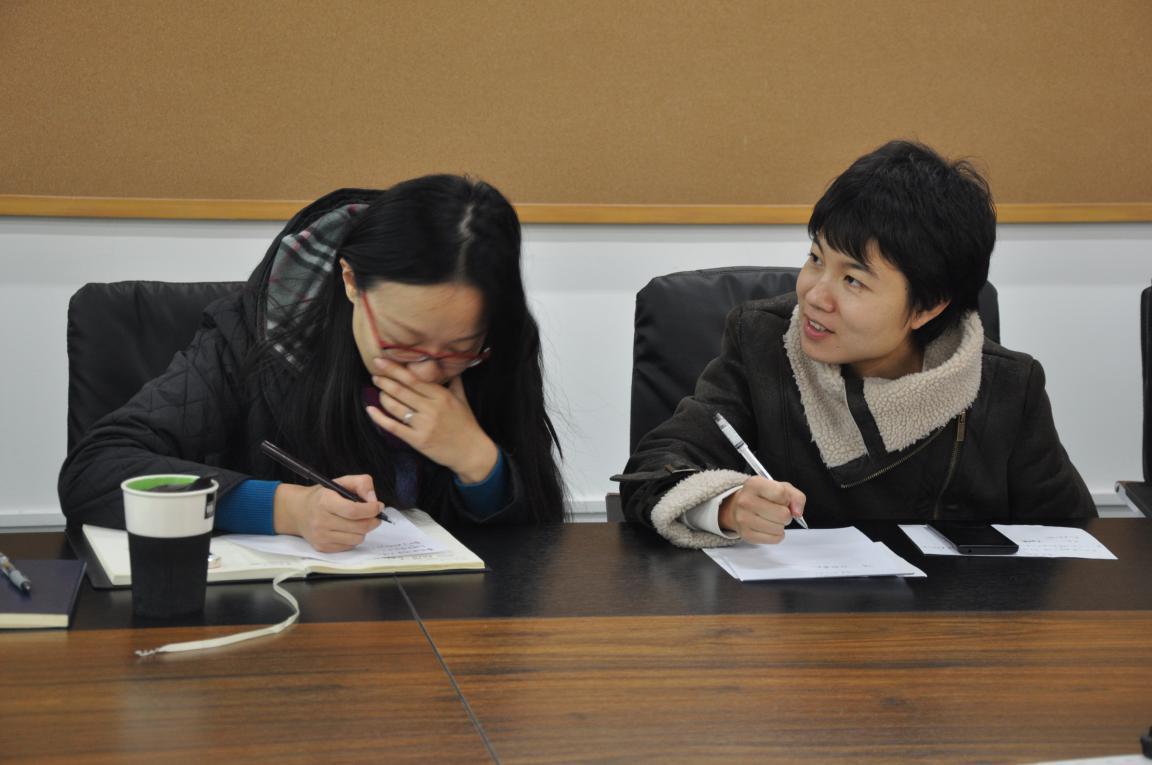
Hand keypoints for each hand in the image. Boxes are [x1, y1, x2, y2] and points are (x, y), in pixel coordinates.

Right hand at [273, 474, 382, 552]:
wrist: (299, 511)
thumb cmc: (323, 495)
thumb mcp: (341, 482)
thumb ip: (361, 484)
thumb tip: (373, 500)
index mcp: (325, 501)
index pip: (353, 511)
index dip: (371, 510)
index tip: (378, 506)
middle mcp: (321, 520)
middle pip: (359, 527)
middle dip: (373, 520)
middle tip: (374, 515)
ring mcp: (320, 536)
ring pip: (356, 539)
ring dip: (363, 530)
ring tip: (358, 521)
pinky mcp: (322, 547)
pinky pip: (349, 547)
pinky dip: (353, 538)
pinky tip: (348, 529)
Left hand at [366, 357, 498, 482]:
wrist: (471, 452)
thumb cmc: (467, 425)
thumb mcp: (462, 400)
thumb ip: (454, 383)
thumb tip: (450, 367)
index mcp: (442, 396)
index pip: (414, 379)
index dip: (395, 369)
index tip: (381, 361)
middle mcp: (431, 408)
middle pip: (402, 391)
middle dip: (385, 381)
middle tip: (375, 374)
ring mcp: (423, 425)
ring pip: (395, 407)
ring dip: (382, 397)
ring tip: (377, 390)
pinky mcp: (417, 440)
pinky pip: (394, 427)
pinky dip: (380, 418)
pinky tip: (370, 410)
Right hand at [718, 476, 805, 543]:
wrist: (739, 507)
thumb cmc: (763, 496)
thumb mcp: (781, 488)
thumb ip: (796, 497)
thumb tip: (797, 513)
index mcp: (754, 484)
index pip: (781, 493)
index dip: (786, 499)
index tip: (782, 499)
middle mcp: (745, 501)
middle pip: (782, 514)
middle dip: (786, 514)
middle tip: (779, 511)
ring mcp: (744, 519)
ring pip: (779, 529)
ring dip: (781, 525)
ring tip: (772, 519)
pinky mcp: (746, 534)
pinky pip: (774, 539)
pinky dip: (777, 535)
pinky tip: (769, 528)